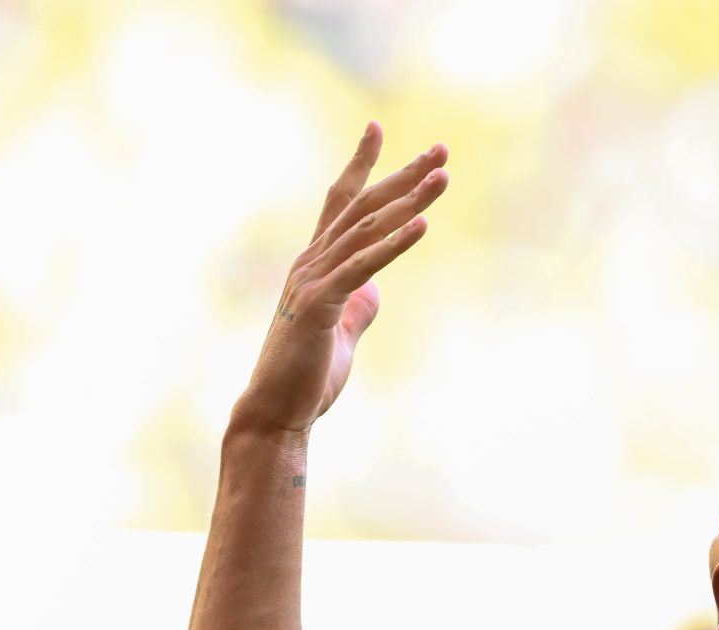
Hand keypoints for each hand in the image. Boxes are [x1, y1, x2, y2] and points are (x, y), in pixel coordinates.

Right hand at [231, 124, 449, 436]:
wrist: (276, 412)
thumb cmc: (306, 376)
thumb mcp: (340, 332)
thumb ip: (356, 305)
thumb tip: (374, 289)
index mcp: (316, 264)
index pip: (341, 202)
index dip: (362, 164)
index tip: (378, 128)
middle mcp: (312, 262)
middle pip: (363, 205)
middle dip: (403, 174)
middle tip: (441, 149)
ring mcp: (313, 281)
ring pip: (367, 229)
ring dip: (409, 201)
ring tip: (442, 178)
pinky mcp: (320, 306)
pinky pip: (362, 268)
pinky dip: (394, 245)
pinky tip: (422, 225)